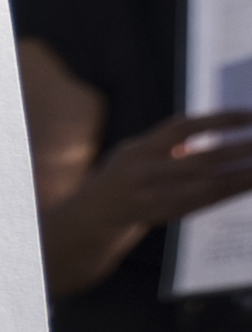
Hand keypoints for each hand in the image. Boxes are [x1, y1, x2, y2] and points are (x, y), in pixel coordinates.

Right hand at [80, 106, 251, 237]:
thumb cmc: (123, 175)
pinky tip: (250, 182)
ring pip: (211, 185)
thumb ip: (168, 143)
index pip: (183, 128)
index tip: (249, 115)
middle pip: (203, 160)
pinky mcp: (168, 216)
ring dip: (245, 174)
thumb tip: (215, 131)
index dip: (218, 120)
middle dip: (241, 150)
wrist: (95, 215)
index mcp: (139, 150)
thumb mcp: (135, 150)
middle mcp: (145, 174)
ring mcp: (156, 198)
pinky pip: (208, 202)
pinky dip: (233, 191)